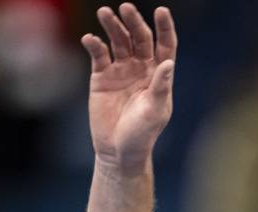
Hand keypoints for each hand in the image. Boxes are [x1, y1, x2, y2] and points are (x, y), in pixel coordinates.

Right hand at [82, 3, 176, 177]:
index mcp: (159, 74)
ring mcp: (121, 70)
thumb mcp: (155, 111)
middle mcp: (141, 67)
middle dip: (134, 22)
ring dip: (112, 27)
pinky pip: (99, 55)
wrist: (118, 150)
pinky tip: (90, 39)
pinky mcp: (101, 76)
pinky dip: (94, 45)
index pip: (165, 44)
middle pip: (139, 38)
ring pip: (118, 41)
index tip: (162, 11)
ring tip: (105, 13)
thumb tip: (167, 63)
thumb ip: (161, 87)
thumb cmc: (142, 134)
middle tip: (125, 7)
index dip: (164, 27)